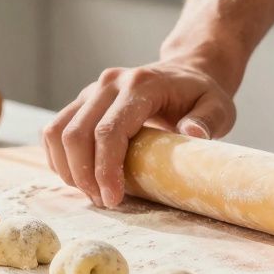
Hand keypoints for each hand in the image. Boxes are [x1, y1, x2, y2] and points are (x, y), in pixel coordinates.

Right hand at [43, 59, 235, 207]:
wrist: (186, 71)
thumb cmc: (202, 95)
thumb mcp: (218, 107)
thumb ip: (207, 120)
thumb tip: (191, 133)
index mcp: (140, 85)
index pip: (109, 131)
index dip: (105, 169)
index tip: (112, 199)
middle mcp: (109, 83)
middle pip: (76, 134)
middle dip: (84, 176)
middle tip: (103, 202)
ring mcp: (91, 90)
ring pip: (57, 132)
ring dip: (68, 169)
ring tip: (92, 193)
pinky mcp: (83, 100)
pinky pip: (55, 130)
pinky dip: (59, 158)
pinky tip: (80, 177)